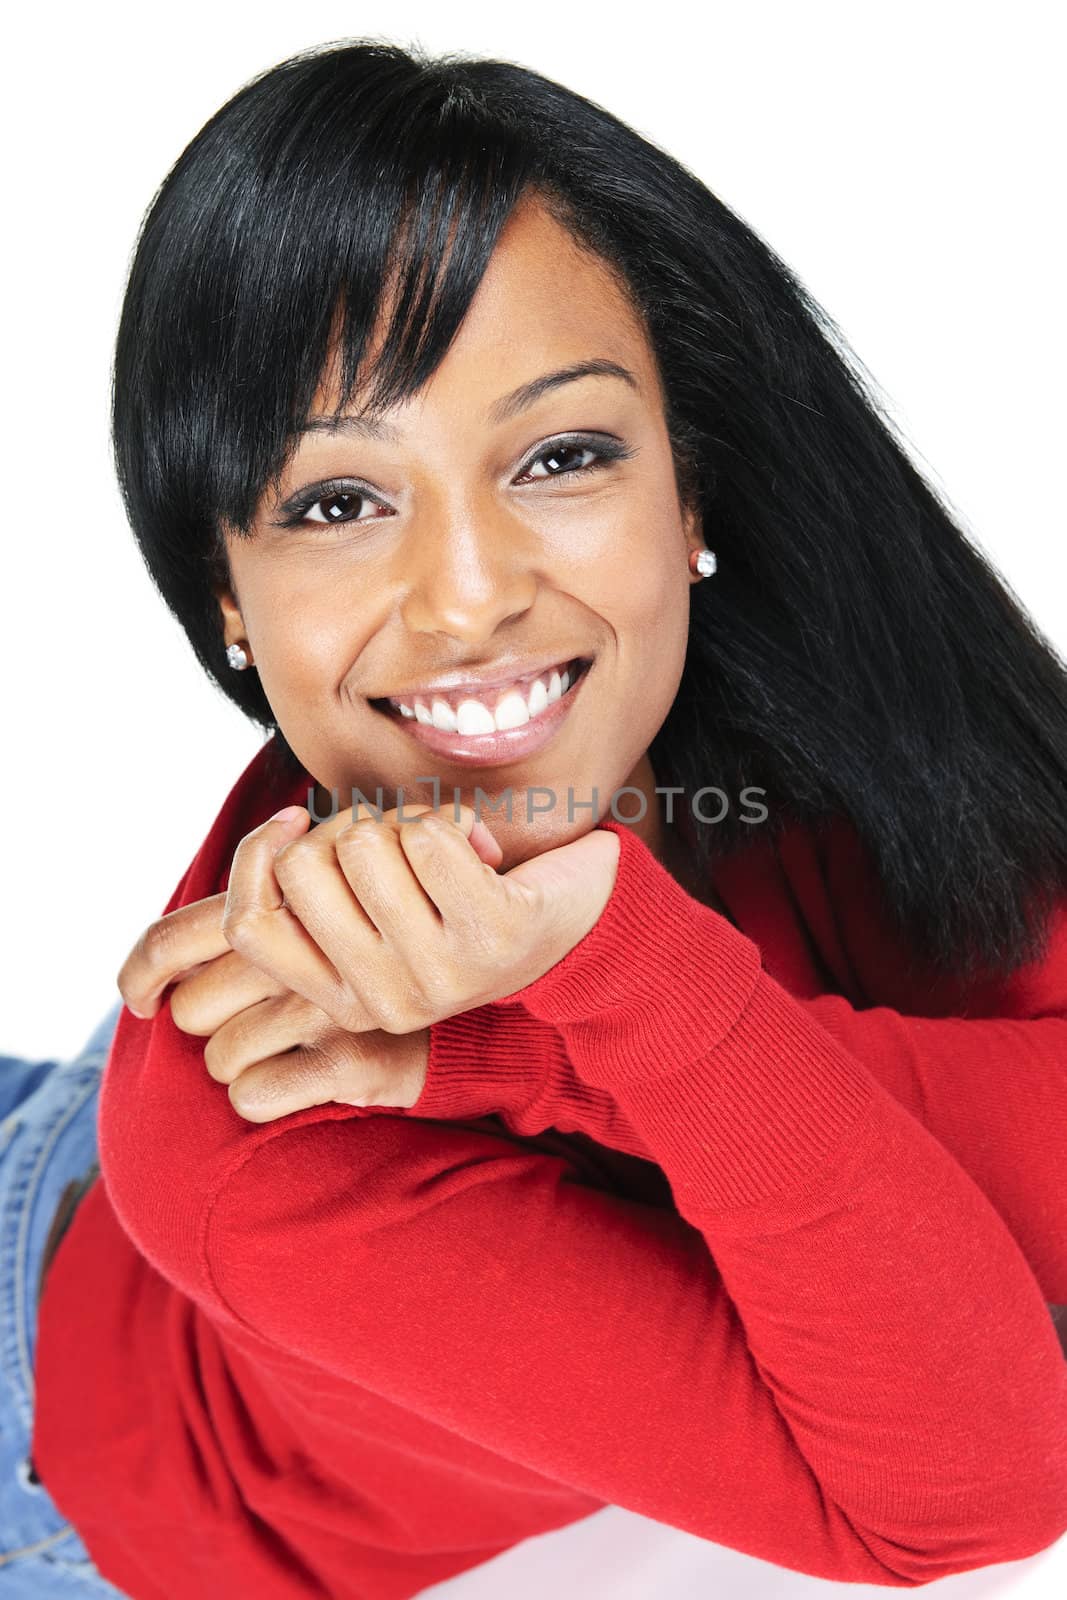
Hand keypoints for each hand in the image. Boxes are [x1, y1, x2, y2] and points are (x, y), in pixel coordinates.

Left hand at [117, 897, 431, 1120]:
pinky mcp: (351, 1058)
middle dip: (211, 1021)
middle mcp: (301, 951)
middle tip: (250, 1014)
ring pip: (221, 1057)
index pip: (175, 938)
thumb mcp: (335, 894)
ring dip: (241, 1061)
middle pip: (191, 1008)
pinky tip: (296, 1079)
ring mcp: (325, 1007)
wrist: (485, 973)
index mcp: (283, 907)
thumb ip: (269, 902)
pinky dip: (266, 1093)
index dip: (140, 972)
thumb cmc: (393, 932)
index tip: (140, 999)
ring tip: (281, 1046)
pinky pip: (257, 1094)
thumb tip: (184, 961)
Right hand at [120, 798, 620, 1036]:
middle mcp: (383, 1001)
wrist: (586, 924)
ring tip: (449, 857)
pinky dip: (453, 822)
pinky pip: (427, 836)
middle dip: (348, 831)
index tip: (296, 824)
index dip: (258, 861)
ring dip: (405, 824)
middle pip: (304, 871)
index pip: (251, 927)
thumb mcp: (381, 907)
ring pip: (363, 844)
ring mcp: (438, 975)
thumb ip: (312, 891)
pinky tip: (485, 856)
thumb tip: (268, 842)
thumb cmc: (467, 897)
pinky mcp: (492, 937)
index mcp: (345, 1000)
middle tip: (402, 850)